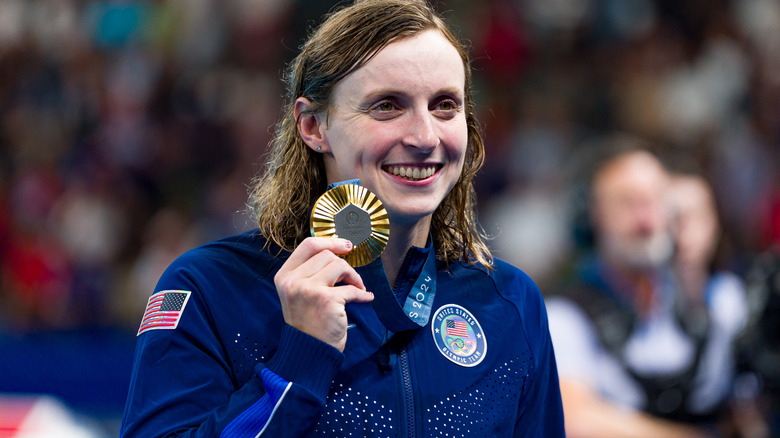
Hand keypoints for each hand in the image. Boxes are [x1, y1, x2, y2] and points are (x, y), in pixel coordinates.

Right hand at [274, 237, 373, 351]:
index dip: (330, 241)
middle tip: (351, 280)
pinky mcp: (326, 300)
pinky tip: (366, 298)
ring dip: (353, 277)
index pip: (308, 245)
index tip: (346, 245)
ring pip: (339, 266)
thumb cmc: (308, 322)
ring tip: (357, 289)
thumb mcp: (298, 294)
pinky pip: (352, 288)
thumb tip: (336, 250)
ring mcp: (308, 289)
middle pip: (327, 255)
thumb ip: (309, 272)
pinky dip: (363, 294)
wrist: (310, 351)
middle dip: (344, 266)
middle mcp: (293, 281)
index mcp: (284, 276)